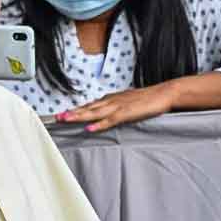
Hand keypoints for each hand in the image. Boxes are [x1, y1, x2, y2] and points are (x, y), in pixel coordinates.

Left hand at [57, 84, 171, 131]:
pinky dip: (99, 124)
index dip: (76, 110)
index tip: (63, 114)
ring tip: (66, 119)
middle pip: (87, 108)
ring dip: (79, 116)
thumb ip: (116, 108)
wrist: (163, 93)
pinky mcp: (127, 113)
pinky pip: (110, 120)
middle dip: (71, 113)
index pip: (89, 105)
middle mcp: (111, 101)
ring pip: (94, 112)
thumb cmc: (147, 99)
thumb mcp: (128, 102)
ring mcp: (118, 106)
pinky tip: (89, 128)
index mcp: (111, 99)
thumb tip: (106, 116)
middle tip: (56, 117)